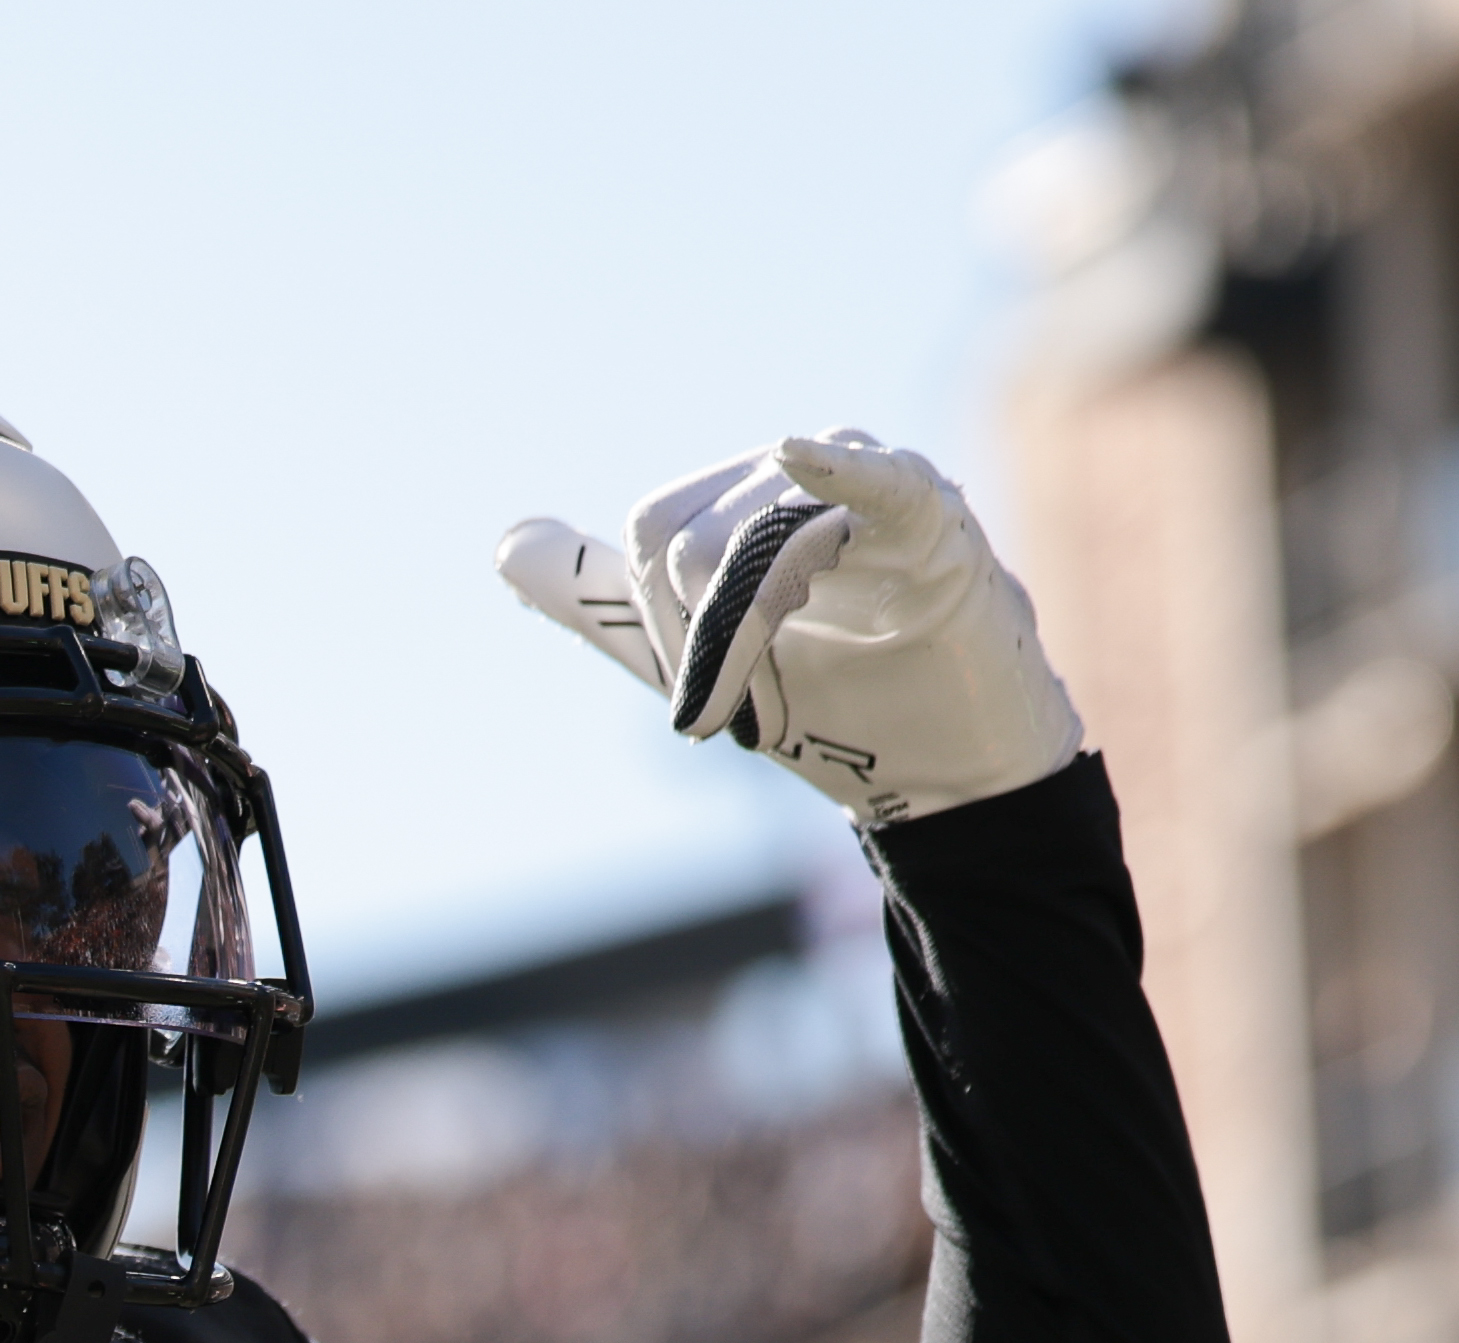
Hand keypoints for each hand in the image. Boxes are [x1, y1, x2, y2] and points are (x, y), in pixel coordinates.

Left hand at [498, 429, 1082, 825]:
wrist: (951, 772)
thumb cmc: (841, 705)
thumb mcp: (698, 655)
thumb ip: (604, 603)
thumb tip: (507, 544)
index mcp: (751, 496)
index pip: (655, 532)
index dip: (663, 626)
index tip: (701, 699)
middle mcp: (806, 473)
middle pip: (691, 534)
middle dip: (697, 639)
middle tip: (737, 707)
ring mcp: (874, 488)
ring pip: (757, 535)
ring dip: (743, 637)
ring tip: (767, 703)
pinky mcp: (935, 524)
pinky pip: (877, 483)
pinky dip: (840, 470)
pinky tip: (801, 454)